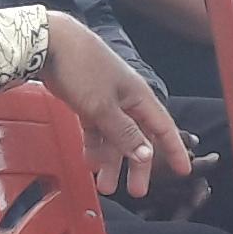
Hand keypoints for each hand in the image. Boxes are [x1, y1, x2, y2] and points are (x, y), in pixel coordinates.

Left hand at [38, 15, 188, 197]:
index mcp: (138, 97)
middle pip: (138, 137)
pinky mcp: (86, 100)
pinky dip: (95, 145)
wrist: (49, 42)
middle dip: (137, 165)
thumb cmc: (81, 68)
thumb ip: (124, 133)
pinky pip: (97, 129)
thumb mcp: (103, 107)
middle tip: (136, 190)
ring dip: (111, 161)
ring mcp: (105, 99)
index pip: (163, 128)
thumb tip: (147, 155)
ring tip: (105, 186)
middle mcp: (126, 99)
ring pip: (114, 136)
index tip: (183, 170)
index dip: (174, 150)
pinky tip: (90, 161)